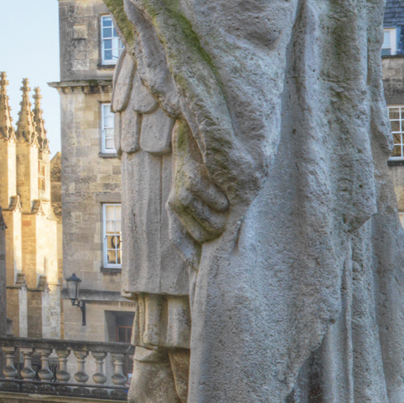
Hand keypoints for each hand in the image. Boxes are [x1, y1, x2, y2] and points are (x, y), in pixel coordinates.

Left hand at [169, 126, 231, 243]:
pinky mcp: (191, 175)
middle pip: (201, 234)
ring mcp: (181, 188)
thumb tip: (217, 244)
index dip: (189, 254)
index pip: (177, 238)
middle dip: (218, 231)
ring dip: (222, 212)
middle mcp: (175, 201)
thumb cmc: (205, 167)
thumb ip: (207, 215)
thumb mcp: (203, 193)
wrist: (194, 134)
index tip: (200, 268)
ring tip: (225, 199)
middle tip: (227, 218)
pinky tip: (223, 186)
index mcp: (176, 208)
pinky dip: (220, 195)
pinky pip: (211, 197)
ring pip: (208, 217)